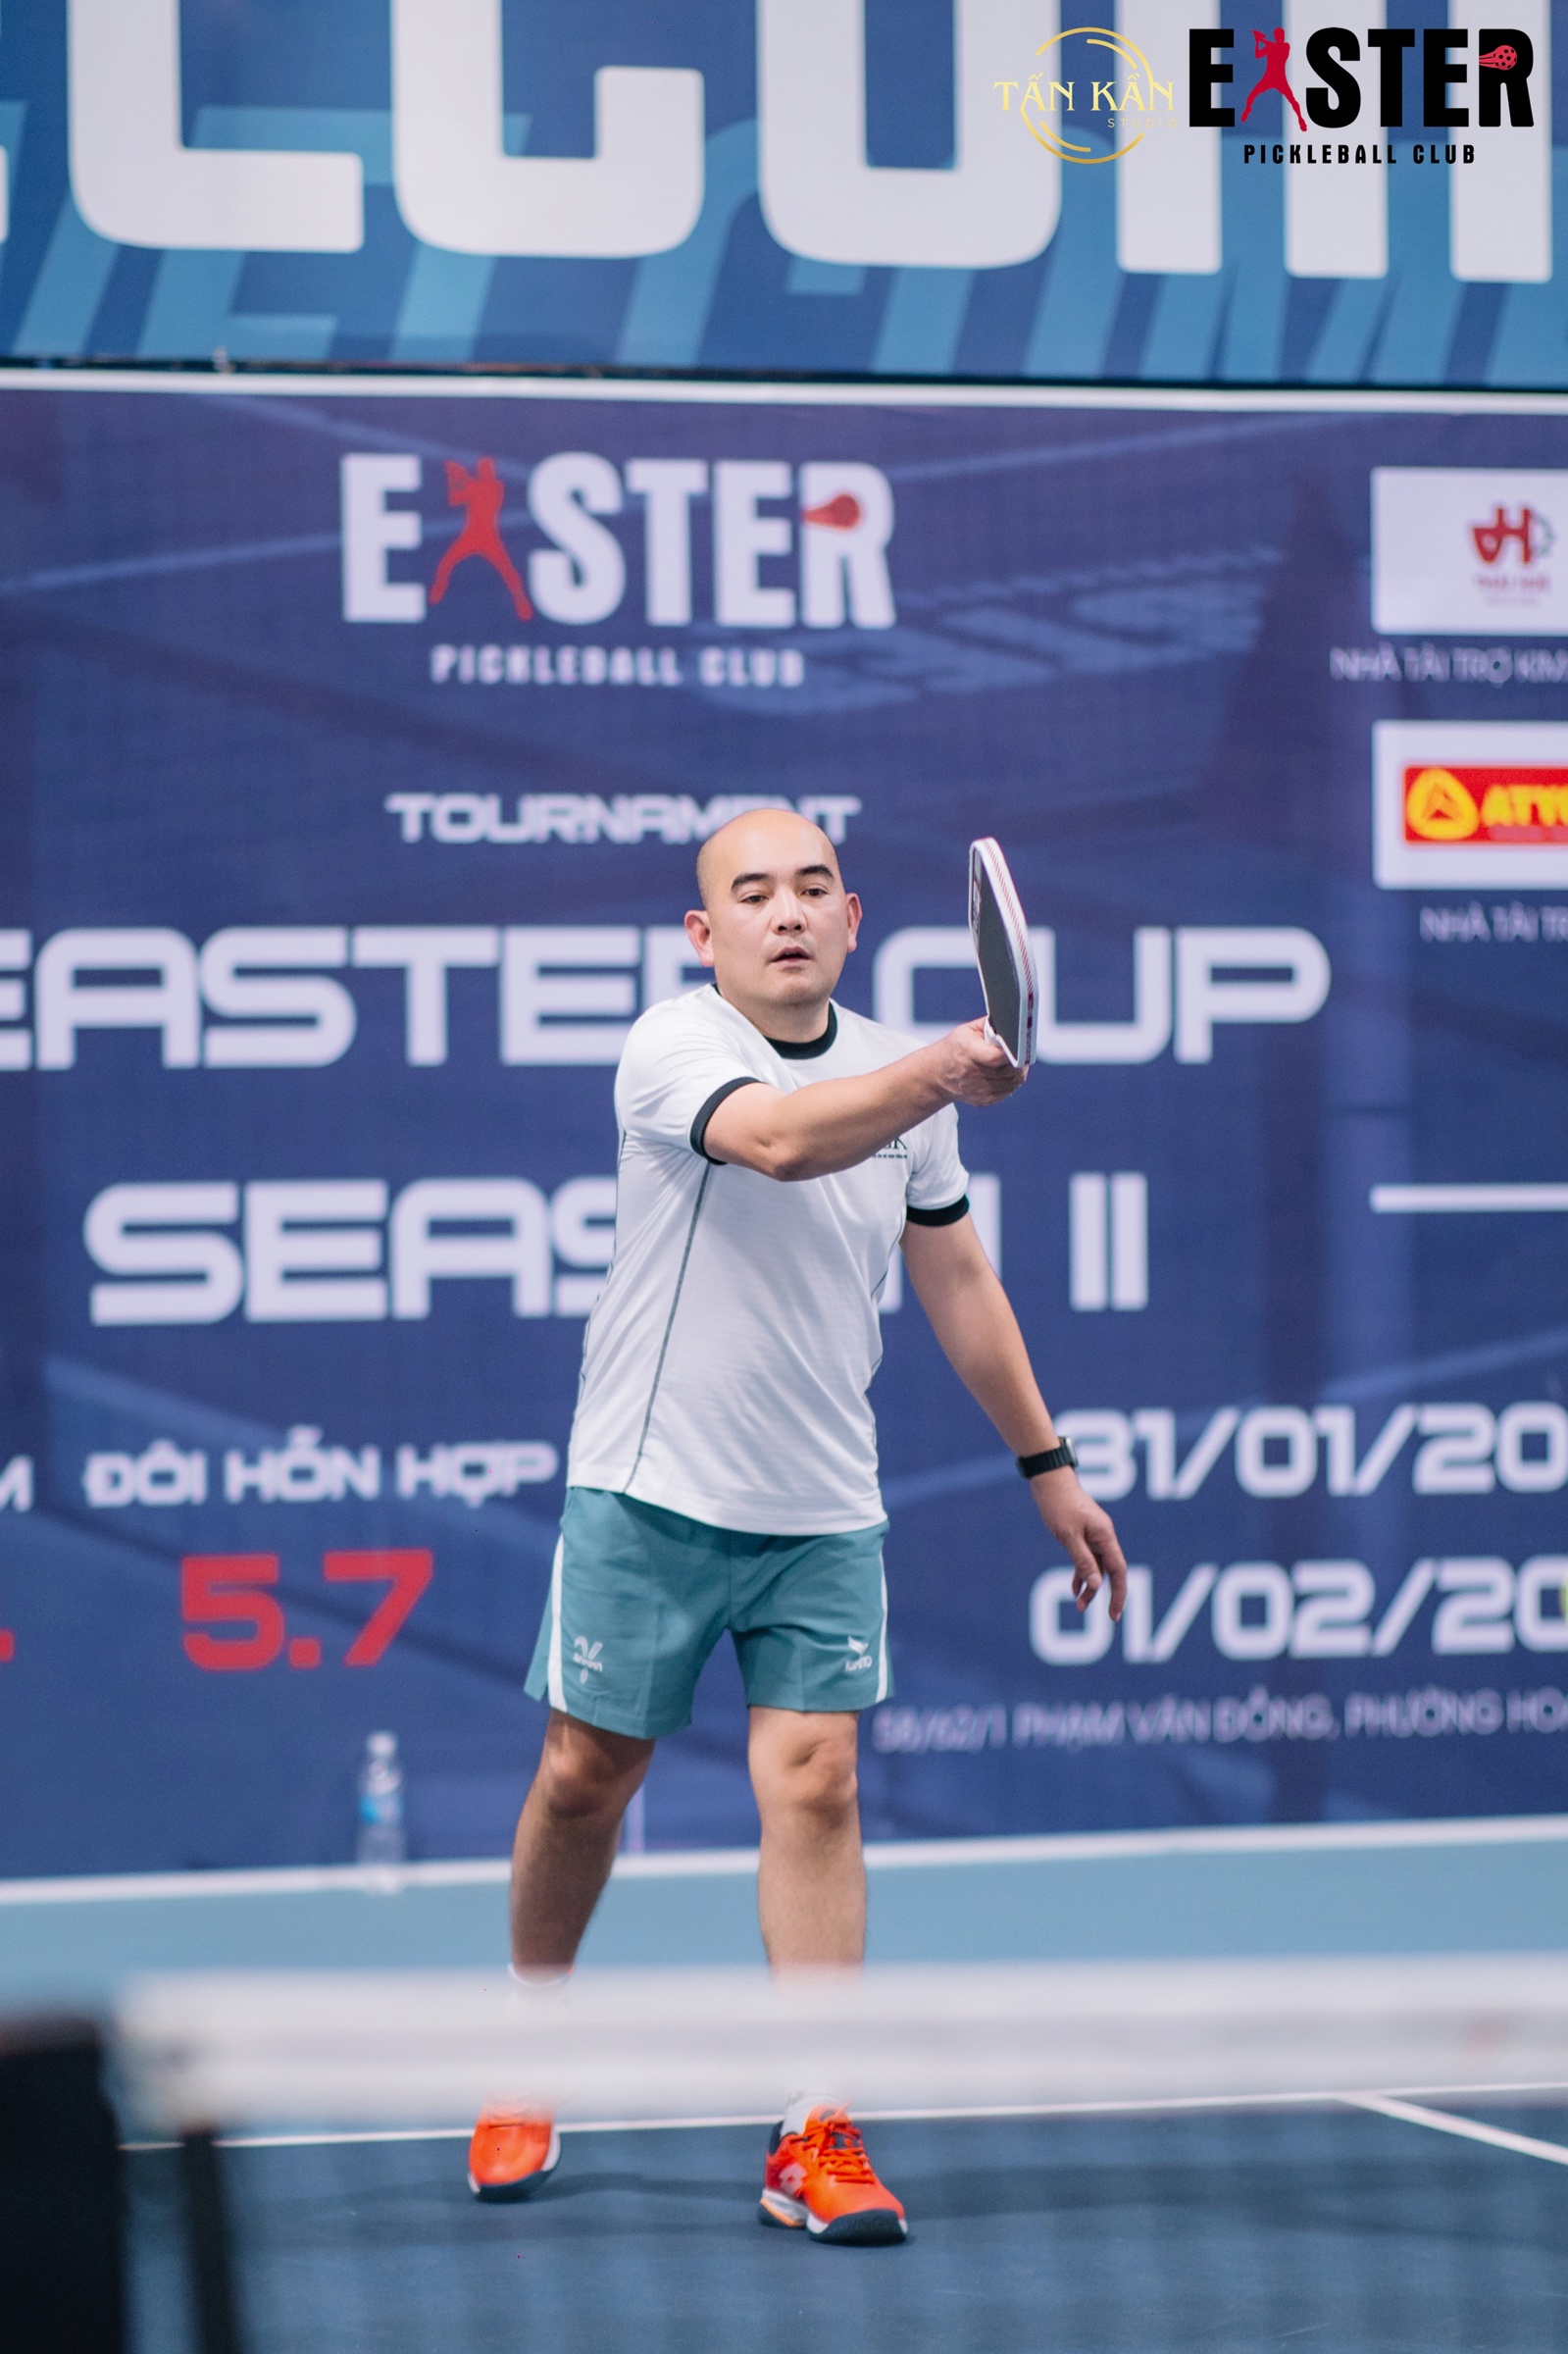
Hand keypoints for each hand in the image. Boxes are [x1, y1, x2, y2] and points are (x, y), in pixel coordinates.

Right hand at [928, 1019, 1028, 1108]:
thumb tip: (1011, 1020)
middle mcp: (973, 1074)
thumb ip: (989, 1025)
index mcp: (968, 1052)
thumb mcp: (966, 1031)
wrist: (937, 1075)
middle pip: (1009, 1071)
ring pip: (1012, 1083)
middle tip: (1020, 1053)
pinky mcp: (983, 1101)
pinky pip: (1007, 1092)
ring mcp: (978, 1090)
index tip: (1018, 1046)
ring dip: (1018, 1072)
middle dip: (1019, 1061)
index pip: (996, 1056)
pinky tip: (1007, 1075)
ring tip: (1015, 1063)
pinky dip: (1011, 1083)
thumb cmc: (954, 1049)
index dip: (1012, 1052)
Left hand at [1029, 1468, 1126, 1619]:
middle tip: (1100, 1615)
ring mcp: (1094, 1535)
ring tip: (1078, 1606)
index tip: (1114, 1615)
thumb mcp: (1068, 1536)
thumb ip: (1083, 1561)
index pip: (1118, 1571)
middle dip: (1103, 1594)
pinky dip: (1081, 1573)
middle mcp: (1103, 1537)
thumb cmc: (1058, 1506)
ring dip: (1089, 1586)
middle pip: (1109, 1571)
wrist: (1049, 1481)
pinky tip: (1074, 1588)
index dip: (1119, 1594)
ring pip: (1097, 1567)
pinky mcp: (1083, 1534)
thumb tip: (1096, 1586)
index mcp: (1105, 1536)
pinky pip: (1087, 1558)